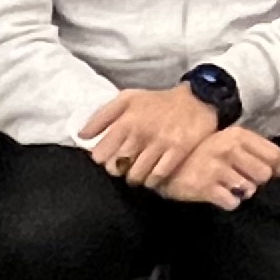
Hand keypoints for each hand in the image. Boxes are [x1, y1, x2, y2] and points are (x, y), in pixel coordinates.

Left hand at [80, 84, 224, 190]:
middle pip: (117, 168)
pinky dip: (152, 180)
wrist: (197, 99)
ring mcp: (160, 144)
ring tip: (140, 170)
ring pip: (135, 176)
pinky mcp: (177, 152)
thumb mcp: (128, 99)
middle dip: (119, 169)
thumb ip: (102, 116)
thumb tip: (81, 136)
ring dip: (135, 177)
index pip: (101, 155)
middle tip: (126, 165)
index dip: (103, 159)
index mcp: (126, 120)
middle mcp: (141, 133)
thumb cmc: (158, 102)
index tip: (111, 158)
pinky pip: (157, 178)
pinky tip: (153, 174)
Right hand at [166, 125, 279, 210]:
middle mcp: (229, 148)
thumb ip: (265, 151)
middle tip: (244, 180)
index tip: (265, 173)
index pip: (275, 156)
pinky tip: (220, 195)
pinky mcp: (205, 187)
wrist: (168, 166)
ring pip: (250, 189)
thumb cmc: (206, 154)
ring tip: (230, 187)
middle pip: (265, 175)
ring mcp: (216, 168)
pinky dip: (230, 203)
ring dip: (243, 193)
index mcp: (239, 135)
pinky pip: (232, 203)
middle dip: (258, 182)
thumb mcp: (235, 145)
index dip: (275, 169)